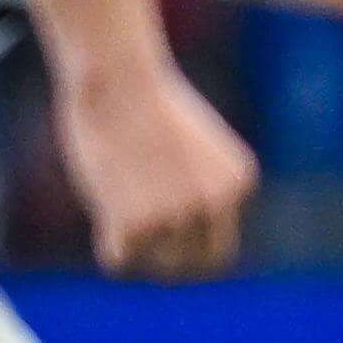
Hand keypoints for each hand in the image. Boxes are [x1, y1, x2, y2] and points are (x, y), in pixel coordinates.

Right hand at [56, 52, 257, 280]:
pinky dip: (107, 242)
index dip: (191, 241)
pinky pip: (119, 261)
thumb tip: (179, 240)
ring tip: (118, 201)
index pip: (220, 243)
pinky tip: (103, 205)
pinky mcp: (135, 225)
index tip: (166, 230)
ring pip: (158, 263)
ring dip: (137, 245)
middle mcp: (215, 203)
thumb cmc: (146, 103)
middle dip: (170, 257)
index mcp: (239, 182)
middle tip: (142, 235)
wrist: (118, 78)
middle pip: (197, 263)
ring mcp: (178, 215)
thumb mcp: (193, 148)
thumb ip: (196, 192)